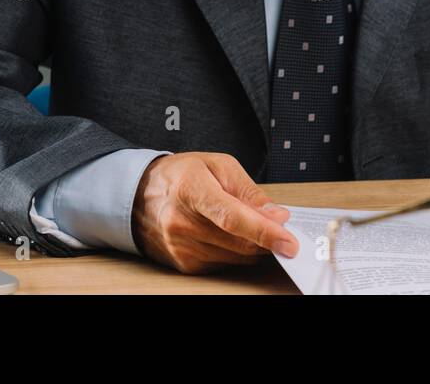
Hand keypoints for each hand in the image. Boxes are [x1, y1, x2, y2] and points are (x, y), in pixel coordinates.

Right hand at [131, 152, 299, 273]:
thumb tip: (276, 216)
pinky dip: (235, 251)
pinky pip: (224, 263)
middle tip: (277, 227)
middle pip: (238, 241)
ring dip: (251, 244)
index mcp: (192, 189)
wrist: (140, 195)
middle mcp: (181, 222)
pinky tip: (227, 234)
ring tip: (245, 223)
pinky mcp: (182, 264)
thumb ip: (250, 192)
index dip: (264, 231)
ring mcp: (180, 247)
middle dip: (266, 237)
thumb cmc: (183, 175)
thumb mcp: (220, 166)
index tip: (288, 242)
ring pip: (235, 256)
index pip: (232, 217)